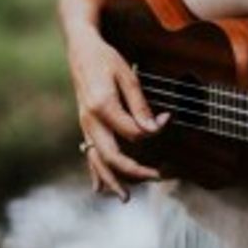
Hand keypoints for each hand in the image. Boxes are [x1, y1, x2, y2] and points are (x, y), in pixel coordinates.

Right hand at [69, 30, 169, 200]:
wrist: (80, 50)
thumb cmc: (106, 59)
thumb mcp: (127, 75)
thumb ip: (140, 105)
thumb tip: (154, 127)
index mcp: (103, 106)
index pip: (133, 132)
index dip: (154, 131)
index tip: (166, 120)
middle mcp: (90, 120)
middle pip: (111, 156)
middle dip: (135, 171)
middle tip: (158, 177)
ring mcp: (85, 124)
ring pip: (96, 160)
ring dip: (112, 180)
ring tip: (126, 197)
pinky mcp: (85, 125)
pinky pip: (88, 154)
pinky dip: (95, 172)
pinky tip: (99, 187)